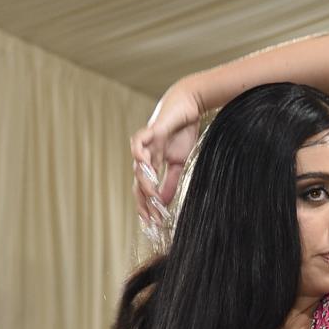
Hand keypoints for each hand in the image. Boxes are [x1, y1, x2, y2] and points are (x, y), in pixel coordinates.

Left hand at [130, 81, 202, 228]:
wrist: (190, 105)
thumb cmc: (183, 131)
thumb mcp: (179, 162)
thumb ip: (170, 181)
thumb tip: (163, 202)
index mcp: (153, 165)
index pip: (146, 190)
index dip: (147, 206)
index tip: (153, 224)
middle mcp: (147, 156)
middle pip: (139, 183)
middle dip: (143, 202)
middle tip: (151, 219)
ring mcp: (147, 144)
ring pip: (138, 168)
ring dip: (144, 184)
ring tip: (152, 197)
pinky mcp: (152, 131)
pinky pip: (138, 143)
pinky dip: (138, 154)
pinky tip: (143, 164)